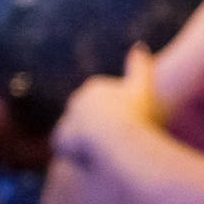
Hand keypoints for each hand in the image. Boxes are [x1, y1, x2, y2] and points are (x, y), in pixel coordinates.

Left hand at [51, 45, 162, 161]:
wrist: (114, 138)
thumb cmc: (135, 113)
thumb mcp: (142, 88)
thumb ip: (139, 67)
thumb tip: (138, 45)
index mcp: (96, 86)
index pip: (106, 100)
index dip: (120, 114)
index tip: (131, 124)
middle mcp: (78, 99)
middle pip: (91, 114)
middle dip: (101, 125)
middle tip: (120, 139)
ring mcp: (68, 119)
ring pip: (79, 130)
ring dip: (87, 138)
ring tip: (106, 150)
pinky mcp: (61, 138)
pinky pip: (66, 146)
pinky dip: (74, 151)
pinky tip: (90, 157)